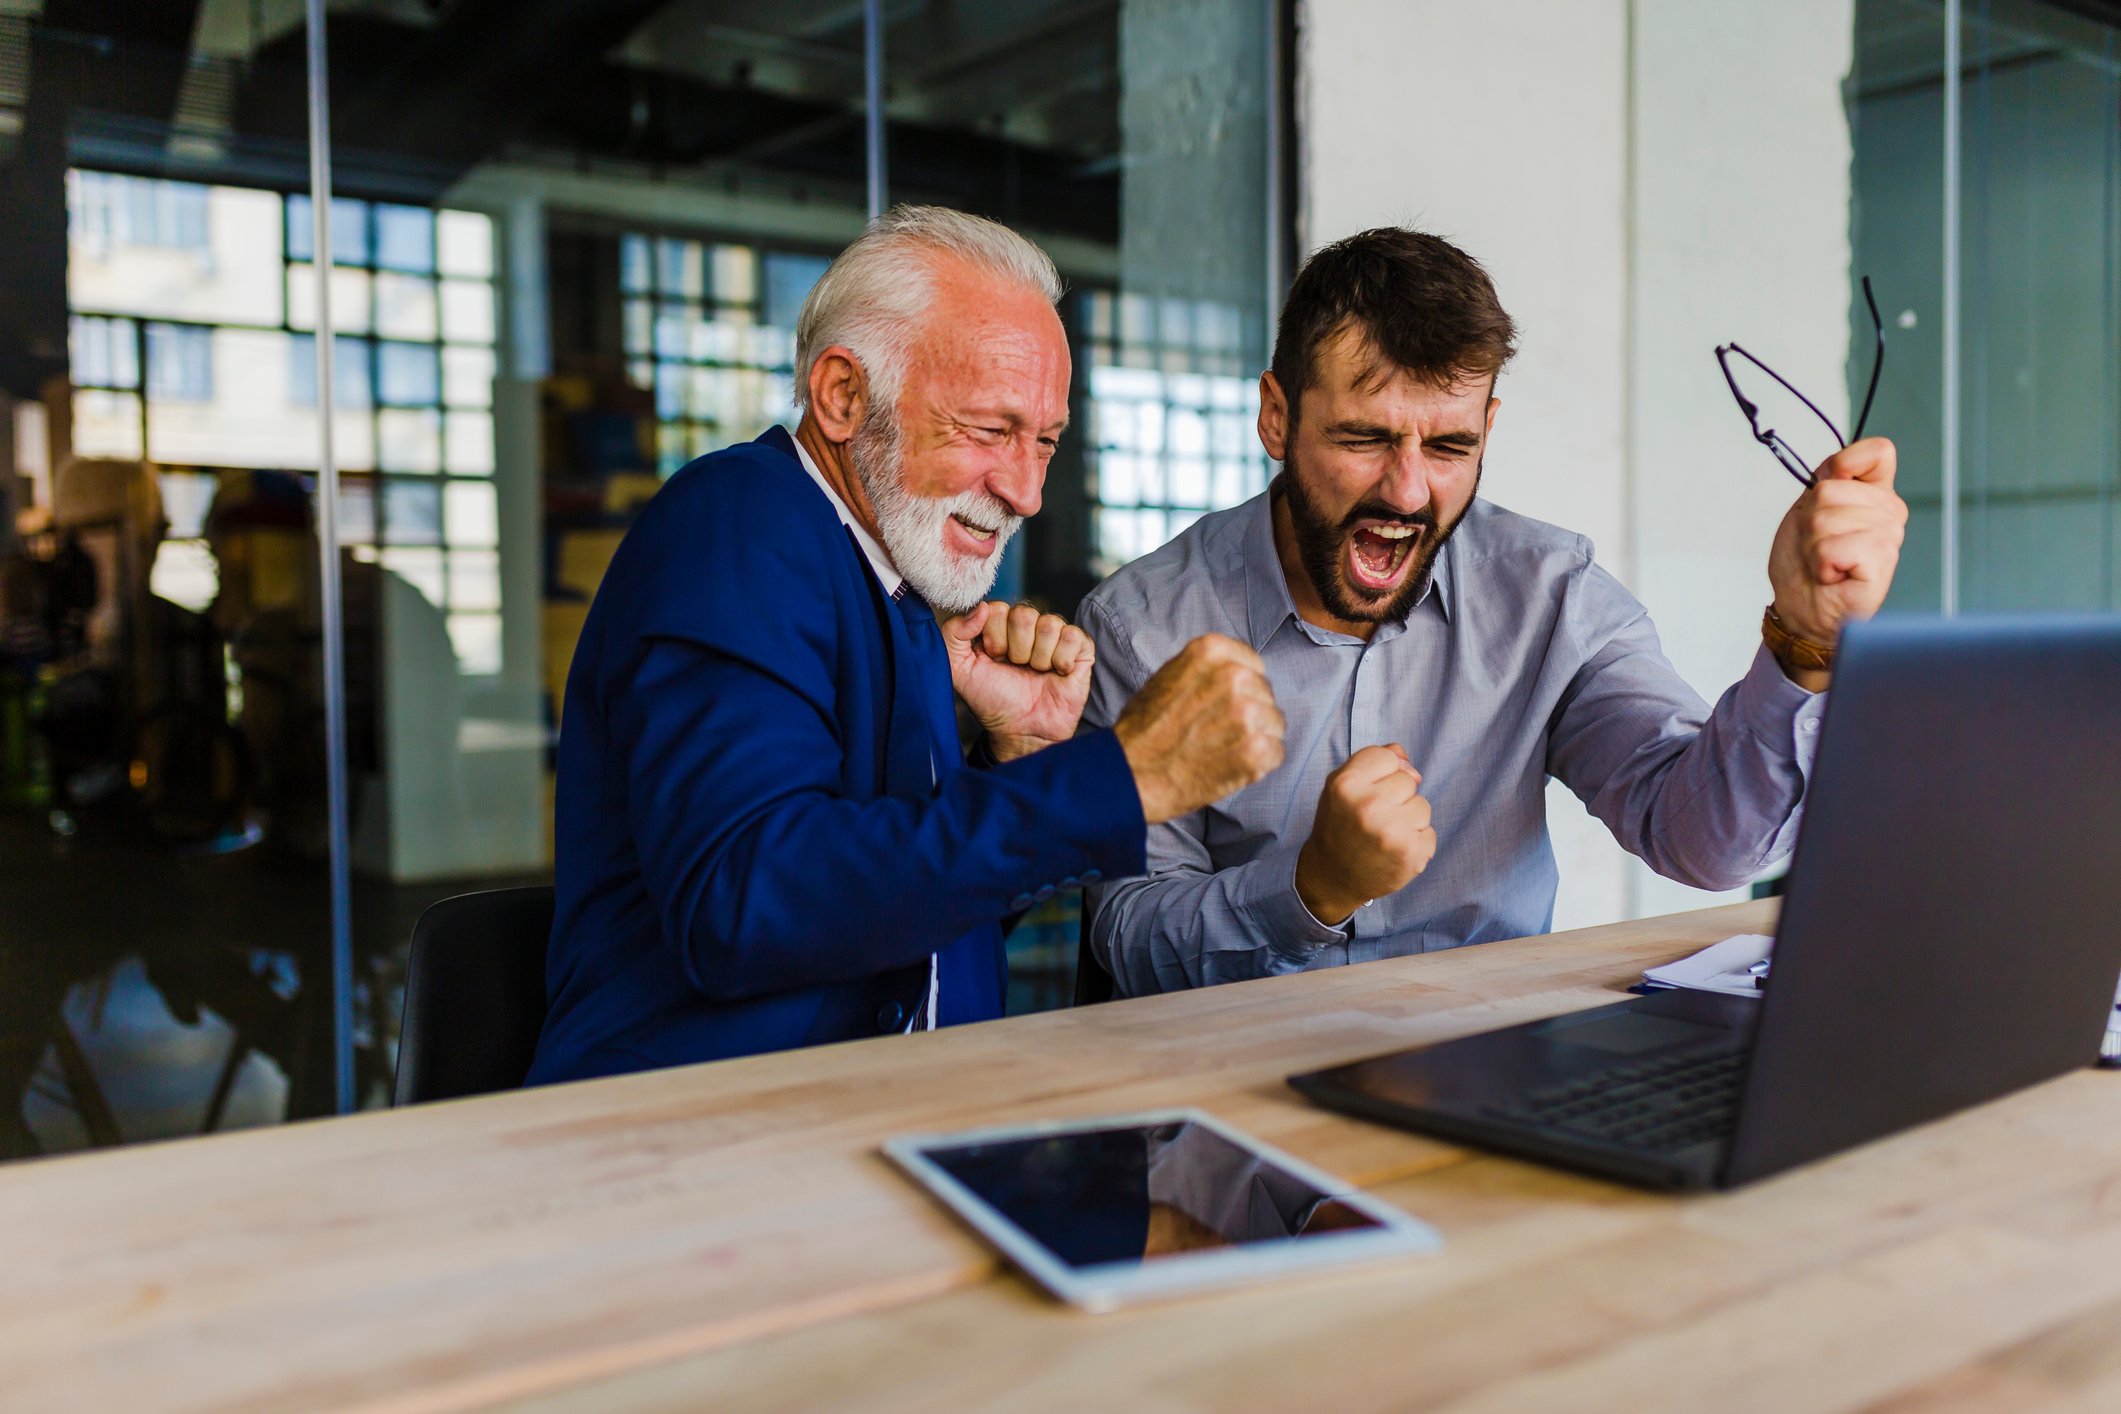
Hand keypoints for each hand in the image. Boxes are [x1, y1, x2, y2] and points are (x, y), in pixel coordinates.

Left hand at [942, 601, 1093, 761]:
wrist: (1021, 732)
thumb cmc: (992, 701)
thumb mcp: (958, 670)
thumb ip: (952, 633)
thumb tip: (981, 607)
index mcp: (1000, 625)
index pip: (997, 608)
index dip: (993, 637)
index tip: (993, 659)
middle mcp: (1029, 627)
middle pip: (1024, 614)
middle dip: (1016, 650)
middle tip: (1016, 668)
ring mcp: (1055, 636)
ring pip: (1049, 625)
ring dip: (1038, 658)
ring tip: (1036, 673)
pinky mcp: (1080, 649)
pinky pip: (1072, 636)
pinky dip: (1061, 660)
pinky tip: (1057, 674)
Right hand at [1112, 634, 1283, 824]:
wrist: (1129, 772)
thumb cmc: (1143, 728)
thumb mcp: (1169, 675)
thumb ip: (1207, 669)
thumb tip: (1240, 673)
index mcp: (1212, 650)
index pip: (1253, 665)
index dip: (1240, 689)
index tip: (1223, 705)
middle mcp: (1234, 676)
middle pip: (1265, 693)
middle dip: (1249, 712)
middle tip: (1217, 732)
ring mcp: (1248, 713)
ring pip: (1274, 723)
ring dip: (1256, 738)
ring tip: (1221, 749)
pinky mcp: (1256, 749)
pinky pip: (1276, 752)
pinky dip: (1258, 764)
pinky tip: (1229, 765)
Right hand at [1295, 745, 1434, 925]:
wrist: (1332, 877)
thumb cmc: (1339, 825)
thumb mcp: (1342, 785)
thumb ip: (1373, 761)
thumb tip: (1409, 764)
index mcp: (1346, 784)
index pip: (1388, 756)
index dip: (1381, 773)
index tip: (1367, 792)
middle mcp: (1368, 807)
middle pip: (1408, 780)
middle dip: (1396, 796)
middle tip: (1374, 817)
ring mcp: (1391, 833)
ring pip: (1423, 806)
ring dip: (1409, 819)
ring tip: (1384, 834)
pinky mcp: (1410, 855)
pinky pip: (1429, 833)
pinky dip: (1416, 842)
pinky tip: (1394, 851)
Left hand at [1766, 436, 1907, 685]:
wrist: (1802, 610)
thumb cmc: (1806, 564)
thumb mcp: (1808, 510)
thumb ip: (1828, 479)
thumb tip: (1842, 464)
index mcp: (1875, 494)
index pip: (1878, 452)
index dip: (1844, 466)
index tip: (1824, 496)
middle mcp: (1889, 512)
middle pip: (1831, 490)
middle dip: (1809, 521)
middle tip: (1819, 547)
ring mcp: (1889, 536)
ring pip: (1826, 519)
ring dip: (1812, 545)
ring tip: (1824, 562)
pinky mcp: (1881, 561)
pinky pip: (1833, 547)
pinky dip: (1820, 563)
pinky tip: (1832, 576)